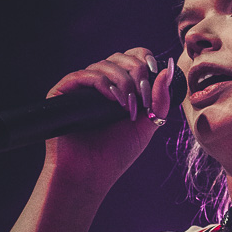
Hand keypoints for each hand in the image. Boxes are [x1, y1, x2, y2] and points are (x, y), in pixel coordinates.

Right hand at [43, 48, 173, 190]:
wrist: (91, 174)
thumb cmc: (117, 153)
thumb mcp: (147, 124)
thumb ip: (160, 99)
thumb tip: (168, 67)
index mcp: (120, 88)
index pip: (132, 58)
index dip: (144, 58)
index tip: (155, 71)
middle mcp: (100, 84)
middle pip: (120, 57)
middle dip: (137, 73)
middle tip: (142, 97)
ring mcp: (81, 88)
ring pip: (103, 65)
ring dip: (122, 82)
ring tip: (128, 107)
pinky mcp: (63, 93)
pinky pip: (83, 75)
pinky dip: (102, 84)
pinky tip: (114, 100)